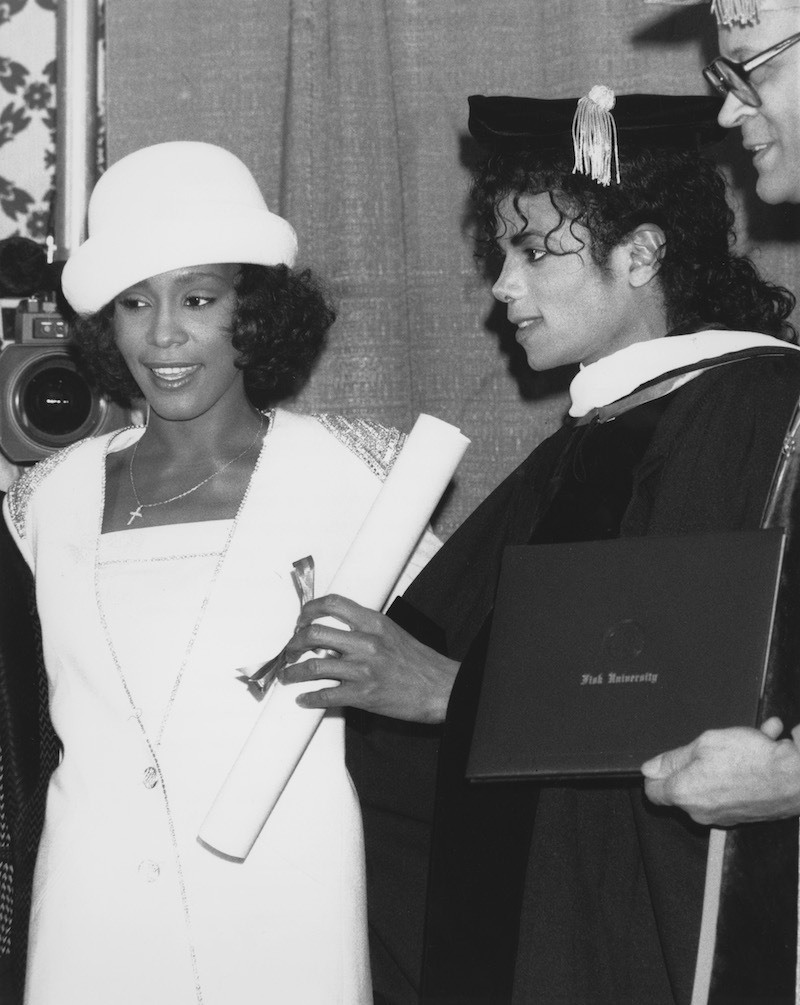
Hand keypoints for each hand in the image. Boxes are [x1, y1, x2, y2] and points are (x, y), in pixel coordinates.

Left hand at [278, 594, 458, 723]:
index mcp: (374, 622)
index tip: (301, 618)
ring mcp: (363, 669)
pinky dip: (309, 698)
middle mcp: (366, 642)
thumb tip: (336, 632)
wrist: (441, 688)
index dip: (309, 609)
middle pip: (314, 633)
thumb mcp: (392, 632)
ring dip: (293, 672)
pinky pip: (326, 695)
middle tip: (290, 650)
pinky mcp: (363, 695)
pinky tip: (304, 699)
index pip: (332, 604)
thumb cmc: (420, 662)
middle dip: (294, 643)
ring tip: (287, 675)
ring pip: (313, 666)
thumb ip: (366, 629)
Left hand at [641, 718, 799, 825]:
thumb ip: (674, 758)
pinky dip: (747, 767)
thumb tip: (649, 768)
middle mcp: (702, 812)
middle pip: (685, 786)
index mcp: (684, 794)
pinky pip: (739, 786)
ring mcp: (724, 815)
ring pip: (715, 782)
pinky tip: (764, 740)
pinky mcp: (745, 813)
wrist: (796, 777)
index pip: (653, 791)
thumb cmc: (752, 759)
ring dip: (726, 760)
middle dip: (696, 762)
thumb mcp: (704, 744)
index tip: (667, 760)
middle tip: (711, 744)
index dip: (656, 773)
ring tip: (747, 738)